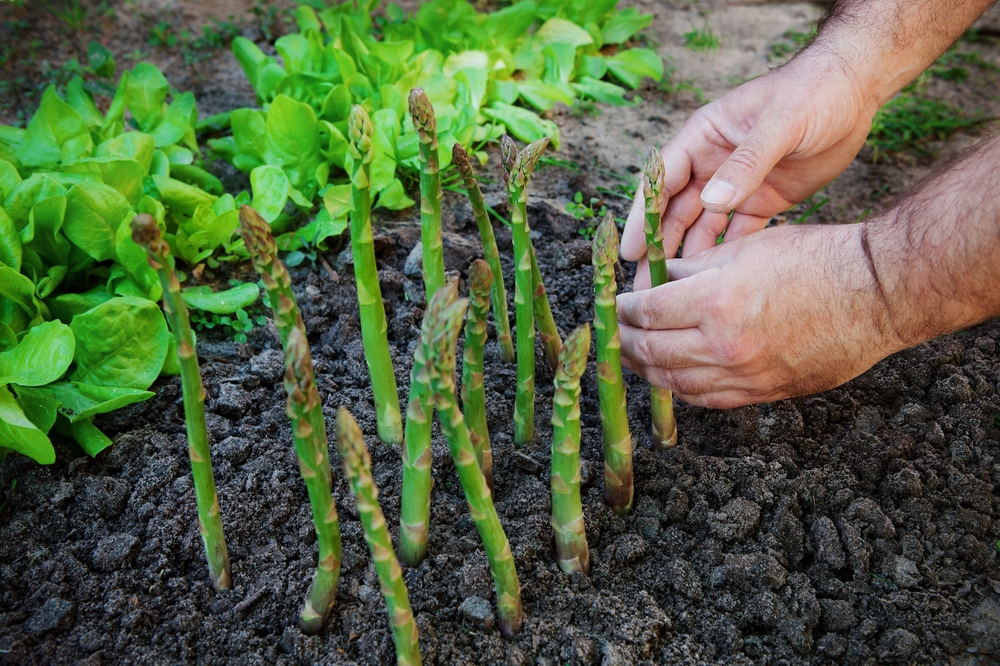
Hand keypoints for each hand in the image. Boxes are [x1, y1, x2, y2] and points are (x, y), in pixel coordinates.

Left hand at [616, 224, 901, 407]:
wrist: (877, 294)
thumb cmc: (817, 258)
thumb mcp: (747, 247)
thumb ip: (693, 267)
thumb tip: (658, 279)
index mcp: (715, 301)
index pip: (646, 312)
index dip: (622, 309)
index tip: (613, 304)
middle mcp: (724, 345)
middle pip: (651, 351)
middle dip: (625, 341)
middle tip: (614, 332)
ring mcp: (744, 375)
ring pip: (674, 381)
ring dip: (647, 369)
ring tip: (634, 356)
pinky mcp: (763, 393)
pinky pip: (707, 399)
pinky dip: (682, 388)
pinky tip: (672, 376)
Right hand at [622, 49, 875, 282]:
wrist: (854, 90)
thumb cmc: (811, 92)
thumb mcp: (779, 122)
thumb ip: (746, 163)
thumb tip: (710, 201)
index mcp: (703, 137)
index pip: (662, 180)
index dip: (643, 216)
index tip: (630, 250)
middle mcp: (712, 164)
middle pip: (675, 211)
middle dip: (659, 248)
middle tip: (645, 286)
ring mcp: (736, 185)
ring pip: (703, 227)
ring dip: (688, 257)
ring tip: (673, 292)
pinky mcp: (762, 200)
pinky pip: (738, 233)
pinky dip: (726, 255)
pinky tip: (714, 282)